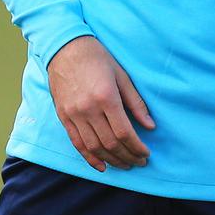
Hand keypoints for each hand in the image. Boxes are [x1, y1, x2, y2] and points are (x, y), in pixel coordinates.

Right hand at [48, 36, 154, 171]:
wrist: (65, 48)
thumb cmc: (98, 58)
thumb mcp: (122, 75)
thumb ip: (136, 102)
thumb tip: (150, 126)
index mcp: (106, 97)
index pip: (124, 132)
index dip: (137, 147)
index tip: (146, 154)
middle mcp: (88, 109)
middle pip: (110, 143)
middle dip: (128, 156)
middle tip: (139, 162)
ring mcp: (73, 114)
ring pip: (94, 147)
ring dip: (111, 160)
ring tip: (125, 165)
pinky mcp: (63, 117)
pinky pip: (77, 143)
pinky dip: (89, 158)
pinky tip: (102, 166)